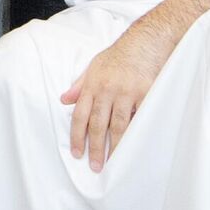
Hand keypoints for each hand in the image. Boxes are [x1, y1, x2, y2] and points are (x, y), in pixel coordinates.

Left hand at [60, 27, 171, 171]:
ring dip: (115, 147)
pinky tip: (134, 148)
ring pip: (119, 125)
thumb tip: (64, 100)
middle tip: (95, 167)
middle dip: (95, 147)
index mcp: (92, 84)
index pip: (80, 115)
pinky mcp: (146, 94)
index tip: (76, 153)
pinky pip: (141, 118)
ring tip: (113, 164)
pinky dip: (137, 134)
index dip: (77, 135)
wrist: (144, 42)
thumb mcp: (93, 66)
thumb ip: (80, 85)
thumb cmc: (118, 56)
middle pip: (99, 124)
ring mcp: (127, 93)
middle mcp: (107, 90)